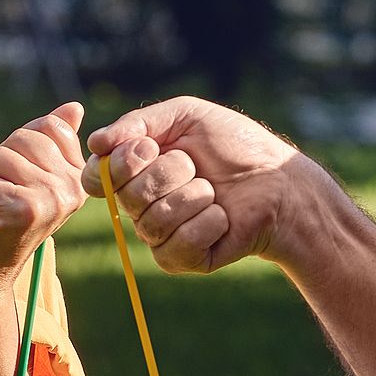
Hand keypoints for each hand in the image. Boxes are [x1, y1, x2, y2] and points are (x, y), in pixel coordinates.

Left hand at [0, 102, 89, 291]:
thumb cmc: (4, 214)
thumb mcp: (29, 172)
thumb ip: (51, 139)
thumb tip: (74, 107)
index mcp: (78, 176)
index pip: (47, 126)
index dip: (20, 147)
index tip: (22, 179)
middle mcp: (71, 189)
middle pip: (22, 139)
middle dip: (0, 164)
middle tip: (4, 196)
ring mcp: (50, 201)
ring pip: (0, 158)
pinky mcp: (23, 212)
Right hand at [85, 96, 310, 274]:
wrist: (279, 181)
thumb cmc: (235, 145)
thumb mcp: (187, 116)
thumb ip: (139, 123)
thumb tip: (95, 143)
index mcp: (135, 171)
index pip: (96, 177)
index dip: (118, 164)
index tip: (149, 147)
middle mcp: (140, 204)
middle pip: (125, 197)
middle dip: (168, 172)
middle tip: (196, 165)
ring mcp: (158, 235)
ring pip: (153, 221)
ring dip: (194, 196)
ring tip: (215, 191)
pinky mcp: (180, 259)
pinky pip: (176, 245)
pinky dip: (207, 223)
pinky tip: (223, 217)